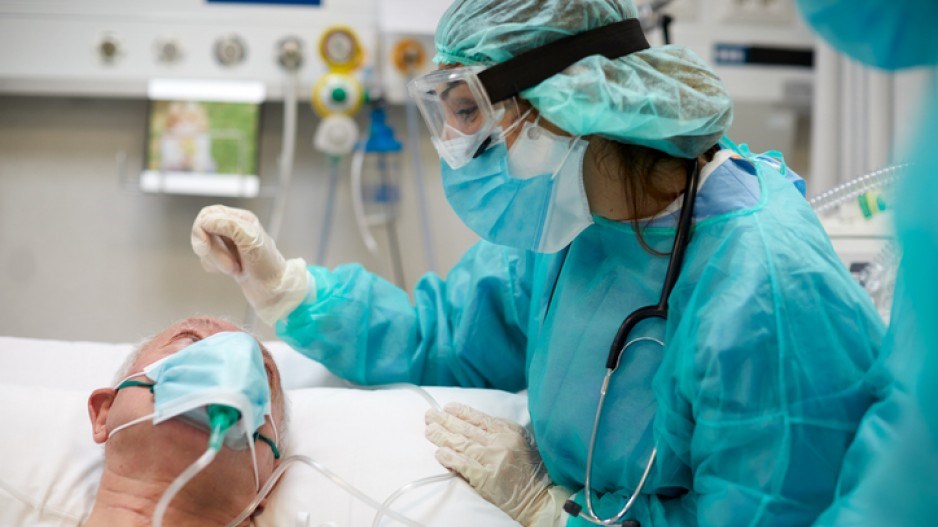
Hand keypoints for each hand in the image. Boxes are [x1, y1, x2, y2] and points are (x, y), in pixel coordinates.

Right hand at [191, 205, 309, 324]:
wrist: (273, 290)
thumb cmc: (267, 266)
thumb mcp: (251, 240)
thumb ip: (229, 225)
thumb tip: (205, 221)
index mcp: (241, 219)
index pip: (208, 214)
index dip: (202, 229)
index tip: (204, 247)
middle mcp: (234, 229)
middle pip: (203, 231)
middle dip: (213, 251)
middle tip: (229, 265)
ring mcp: (228, 244)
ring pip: (205, 247)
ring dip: (217, 261)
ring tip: (235, 268)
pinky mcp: (225, 258)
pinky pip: (207, 259)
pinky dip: (216, 267)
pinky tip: (232, 272)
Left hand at [425, 403, 568, 526]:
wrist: (540, 497)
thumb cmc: (531, 469)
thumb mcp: (522, 441)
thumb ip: (501, 430)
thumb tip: (474, 421)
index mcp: (508, 431)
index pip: (479, 417)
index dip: (461, 411)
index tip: (447, 407)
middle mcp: (500, 442)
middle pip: (466, 429)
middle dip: (445, 420)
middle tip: (429, 415)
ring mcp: (492, 460)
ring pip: (461, 444)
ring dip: (442, 436)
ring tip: (429, 431)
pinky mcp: (486, 478)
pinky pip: (463, 465)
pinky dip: (449, 458)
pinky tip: (439, 453)